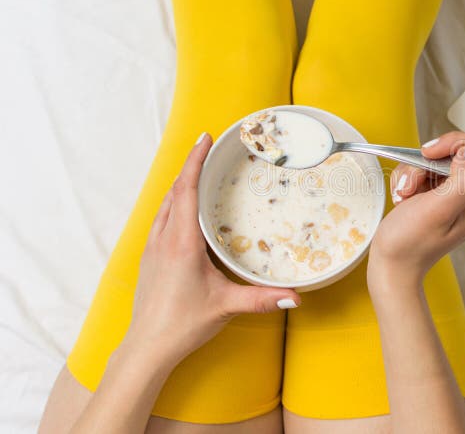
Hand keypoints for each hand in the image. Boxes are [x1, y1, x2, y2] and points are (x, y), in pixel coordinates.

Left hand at [125, 133, 300, 367]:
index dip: (194, 162)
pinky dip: (173, 203)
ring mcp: (152, 248)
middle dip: (190, 166)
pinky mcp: (149, 258)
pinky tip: (185, 209)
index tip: (205, 139)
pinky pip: (161, 219)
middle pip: (174, 191)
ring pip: (165, 204)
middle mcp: (163, 239)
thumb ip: (261, 299)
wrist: (146, 347)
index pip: (186, 191)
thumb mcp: (225, 307)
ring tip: (199, 172)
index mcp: (181, 243)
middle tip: (209, 149)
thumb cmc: (182, 325)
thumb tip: (296, 296)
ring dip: (180, 184)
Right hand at [367, 132, 464, 293]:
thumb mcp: (439, 212)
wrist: (391, 263)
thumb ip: (463, 180)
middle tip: (415, 182)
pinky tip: (404, 197)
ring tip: (407, 195)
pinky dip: (408, 177)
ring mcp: (454, 188)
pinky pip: (422, 165)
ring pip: (436, 155)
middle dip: (429, 160)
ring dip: (414, 170)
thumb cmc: (412, 245)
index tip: (432, 154)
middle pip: (458, 147)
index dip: (457, 144)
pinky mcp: (436, 188)